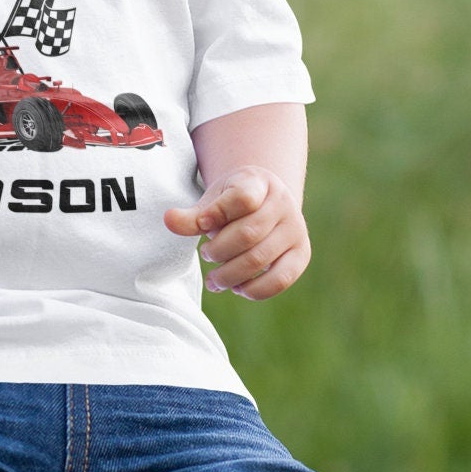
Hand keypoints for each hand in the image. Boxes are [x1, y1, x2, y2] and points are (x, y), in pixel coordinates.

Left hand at [164, 166, 310, 299]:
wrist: (265, 204)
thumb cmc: (231, 204)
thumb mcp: (211, 201)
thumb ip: (192, 215)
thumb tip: (169, 220)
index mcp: (259, 182)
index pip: (242, 198)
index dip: (217, 214)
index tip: (202, 225)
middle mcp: (283, 203)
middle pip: (248, 234)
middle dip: (218, 251)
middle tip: (206, 255)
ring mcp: (296, 229)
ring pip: (260, 258)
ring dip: (230, 275)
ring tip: (214, 279)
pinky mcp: (301, 254)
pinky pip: (280, 279)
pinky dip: (254, 289)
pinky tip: (238, 288)